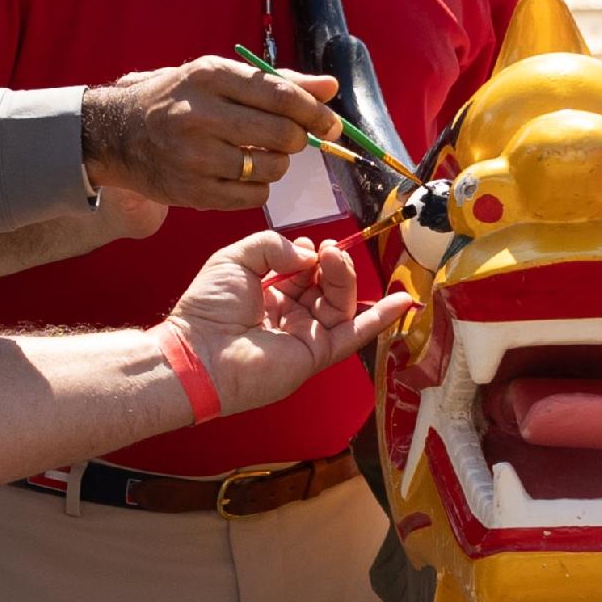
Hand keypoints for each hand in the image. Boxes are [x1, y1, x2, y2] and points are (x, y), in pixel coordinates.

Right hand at [83, 58, 340, 211]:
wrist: (116, 134)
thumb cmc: (180, 100)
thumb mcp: (220, 78)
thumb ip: (278, 82)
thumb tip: (331, 89)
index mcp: (210, 77)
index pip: (280, 95)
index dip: (315, 112)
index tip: (332, 123)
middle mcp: (199, 115)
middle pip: (282, 135)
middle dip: (298, 139)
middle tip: (291, 138)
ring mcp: (194, 157)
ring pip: (271, 169)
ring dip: (278, 164)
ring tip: (259, 154)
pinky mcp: (192, 192)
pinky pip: (253, 196)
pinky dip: (259, 187)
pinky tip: (242, 174)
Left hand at [167, 232, 412, 414]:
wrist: (200, 351)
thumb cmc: (209, 307)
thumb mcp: (236, 258)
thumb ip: (273, 246)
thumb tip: (308, 254)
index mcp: (267, 294)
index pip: (303, 271)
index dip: (310, 256)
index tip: (308, 246)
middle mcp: (289, 316)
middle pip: (326, 286)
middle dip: (331, 265)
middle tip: (328, 251)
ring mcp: (305, 336)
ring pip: (340, 304)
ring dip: (344, 279)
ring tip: (334, 260)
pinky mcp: (317, 355)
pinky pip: (354, 335)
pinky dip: (379, 318)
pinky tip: (401, 301)